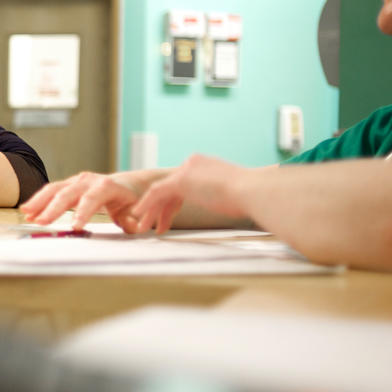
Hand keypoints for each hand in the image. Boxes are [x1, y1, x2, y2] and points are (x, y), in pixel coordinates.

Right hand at [20, 171, 148, 230]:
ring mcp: (77, 181)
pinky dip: (40, 201)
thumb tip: (130, 224)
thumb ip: (134, 220)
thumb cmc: (133, 200)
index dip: (83, 212)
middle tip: (41, 222)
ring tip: (26, 213)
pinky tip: (29, 211)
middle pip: (68, 192)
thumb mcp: (140, 211)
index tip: (74, 227)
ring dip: (40, 201)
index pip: (93, 198)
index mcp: (107, 186)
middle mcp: (89, 180)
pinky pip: (52, 191)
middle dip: (53, 208)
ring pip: (55, 188)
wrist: (130, 185)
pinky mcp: (69, 186)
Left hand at [130, 154, 250, 233]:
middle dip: (161, 208)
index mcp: (207, 166)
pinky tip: (139, 216)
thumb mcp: (235, 194)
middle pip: (171, 188)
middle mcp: (194, 164)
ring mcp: (186, 170)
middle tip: (155, 225)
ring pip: (160, 191)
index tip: (171, 218)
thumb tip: (234, 205)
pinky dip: (146, 205)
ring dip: (150, 211)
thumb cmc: (252, 197)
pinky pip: (156, 192)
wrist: (252, 191)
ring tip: (142, 228)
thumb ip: (225, 196)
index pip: (184, 184)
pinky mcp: (180, 180)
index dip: (175, 203)